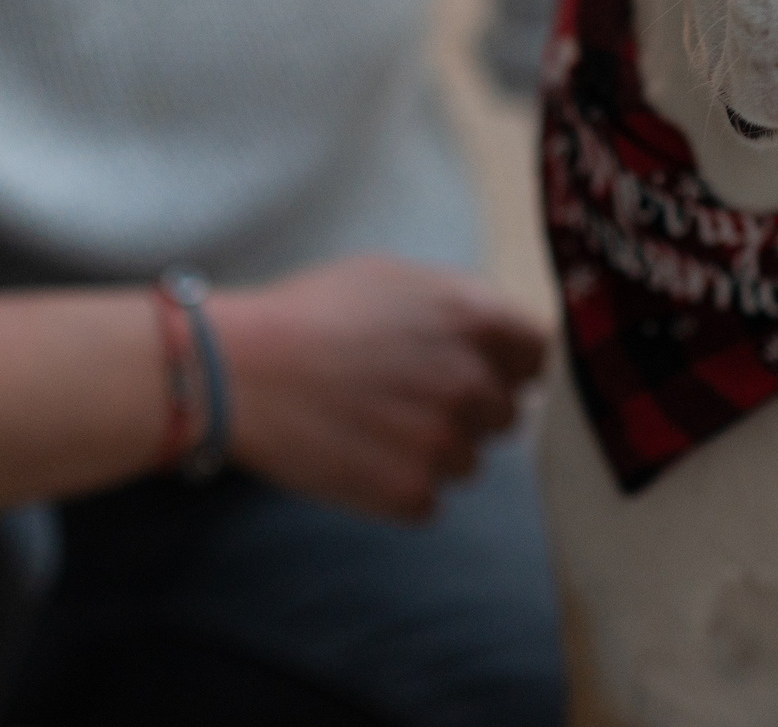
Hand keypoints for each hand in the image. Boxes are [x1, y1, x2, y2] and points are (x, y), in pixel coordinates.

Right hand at [204, 256, 549, 521]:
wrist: (240, 369)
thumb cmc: (311, 313)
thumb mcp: (396, 278)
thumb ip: (462, 307)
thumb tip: (500, 337)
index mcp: (476, 320)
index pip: (537, 355)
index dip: (509, 364)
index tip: (486, 371)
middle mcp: (472, 383)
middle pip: (506, 413)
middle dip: (469, 408)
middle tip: (410, 397)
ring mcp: (444, 443)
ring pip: (469, 460)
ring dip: (435, 449)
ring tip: (374, 423)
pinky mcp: (411, 494)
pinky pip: (430, 499)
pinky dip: (401, 485)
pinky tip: (359, 454)